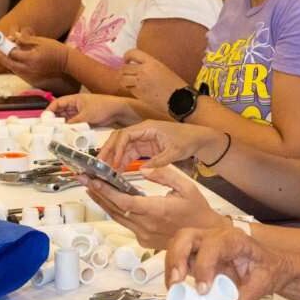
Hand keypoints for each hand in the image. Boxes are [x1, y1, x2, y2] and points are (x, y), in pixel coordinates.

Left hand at [0, 31, 69, 86]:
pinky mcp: (32, 75)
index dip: (4, 47)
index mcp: (32, 58)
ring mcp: (31, 73)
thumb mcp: (41, 41)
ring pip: (13, 68)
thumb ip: (26, 40)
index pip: (13, 53)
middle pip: (10, 63)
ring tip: (0, 53)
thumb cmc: (56, 49)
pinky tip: (10, 59)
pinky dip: (12, 65)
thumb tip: (15, 36)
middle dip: (1, 56)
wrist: (66, 62)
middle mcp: (29, 68)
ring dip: (6, 61)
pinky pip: (18, 71)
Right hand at [49, 93, 140, 126]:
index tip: (45, 119)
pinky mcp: (86, 121)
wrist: (119, 111)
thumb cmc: (104, 106)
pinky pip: (75, 125)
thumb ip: (74, 123)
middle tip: (49, 129)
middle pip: (61, 113)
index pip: (57, 103)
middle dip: (55, 121)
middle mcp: (76, 106)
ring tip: (57, 134)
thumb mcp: (86, 115)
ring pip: (67, 120)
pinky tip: (68, 135)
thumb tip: (63, 130)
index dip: (50, 110)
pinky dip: (71, 130)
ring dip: (63, 126)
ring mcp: (81, 113)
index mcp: (74, 99)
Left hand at [83, 165, 223, 248]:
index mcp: (158, 211)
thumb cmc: (198, 212)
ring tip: (90, 186)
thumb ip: (165, 175)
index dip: (107, 191)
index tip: (94, 180)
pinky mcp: (144, 240)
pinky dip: (115, 210)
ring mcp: (144, 235)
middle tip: (84, 178)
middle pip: (115, 209)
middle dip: (98, 192)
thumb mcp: (187, 188)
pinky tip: (108, 200)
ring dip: (102, 202)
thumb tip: (145, 169)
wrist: (205, 239)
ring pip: (117, 217)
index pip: (126, 201)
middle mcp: (147, 226)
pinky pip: (126, 223)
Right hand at [99, 120, 225, 170]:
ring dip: (114, 158)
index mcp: (148, 127)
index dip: (117, 148)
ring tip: (107, 171)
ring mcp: (143, 139)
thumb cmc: (188, 139)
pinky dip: (123, 161)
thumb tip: (143, 170)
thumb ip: (159, 161)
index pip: (125, 135)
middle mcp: (143, 131)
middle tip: (100, 165)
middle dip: (109, 151)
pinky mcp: (145, 147)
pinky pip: (130, 153)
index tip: (114, 162)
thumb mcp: (174, 152)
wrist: (198, 138)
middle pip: (119, 139)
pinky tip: (118, 171)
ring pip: (122, 147)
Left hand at [120, 49, 188, 111]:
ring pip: (123, 79)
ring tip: (130, 83)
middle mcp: (144, 71)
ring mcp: (140, 83)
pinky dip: (131, 90)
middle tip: (127, 75)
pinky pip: (129, 90)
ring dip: (124, 81)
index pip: (132, 53)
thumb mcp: (163, 69)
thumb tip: (135, 67)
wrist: (180, 99)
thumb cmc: (174, 84)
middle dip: (124, 72)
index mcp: (152, 62)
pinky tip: (138, 91)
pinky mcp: (139, 94)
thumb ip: (148, 66)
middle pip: (124, 68)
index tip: (126, 61)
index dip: (127, 56)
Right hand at [165, 221, 287, 299]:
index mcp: (234, 240)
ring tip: (172, 288)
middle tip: (176, 283)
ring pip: (178, 244)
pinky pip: (179, 256)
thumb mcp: (262, 285)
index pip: (213, 246)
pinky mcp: (197, 254)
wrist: (270, 265)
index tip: (202, 290)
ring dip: (171, 265)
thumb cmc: (267, 269)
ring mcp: (204, 243)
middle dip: (177, 258)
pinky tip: (175, 287)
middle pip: (186, 236)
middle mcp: (215, 236)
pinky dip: (173, 271)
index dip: (204, 266)